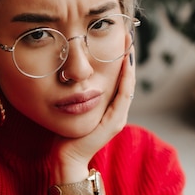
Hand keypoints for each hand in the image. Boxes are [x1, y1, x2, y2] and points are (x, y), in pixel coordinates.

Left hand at [52, 50, 134, 181]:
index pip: (118, 78)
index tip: (118, 39)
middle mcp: (117, 111)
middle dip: (127, 56)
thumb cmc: (64, 135)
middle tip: (127, 34)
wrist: (66, 159)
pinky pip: (124, 95)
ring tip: (129, 44)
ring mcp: (118, 117)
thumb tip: (67, 74)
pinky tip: (125, 63)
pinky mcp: (115, 122)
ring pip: (128, 83)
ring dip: (130, 63)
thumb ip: (76, 94)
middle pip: (126, 77)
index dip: (120, 59)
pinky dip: (126, 78)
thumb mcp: (71, 107)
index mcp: (108, 107)